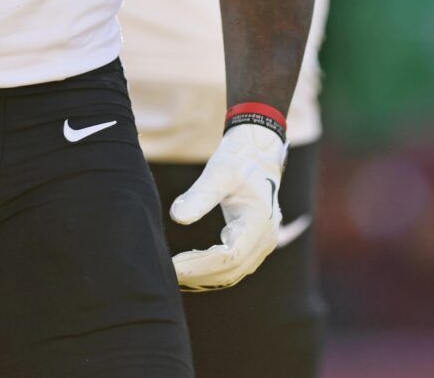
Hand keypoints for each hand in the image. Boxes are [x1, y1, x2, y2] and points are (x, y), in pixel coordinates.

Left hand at [168, 123, 286, 290]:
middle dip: (198, 275)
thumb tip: (176, 216)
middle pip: (231, 271)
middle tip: (167, 273)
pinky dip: (210, 273)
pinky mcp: (253, 246)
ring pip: (232, 274)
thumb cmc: (238, 160)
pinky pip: (232, 268)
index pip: (230, 256)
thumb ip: (200, 195)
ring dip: (203, 278)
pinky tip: (187, 271)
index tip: (173, 266)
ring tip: (173, 275)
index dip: (201, 265)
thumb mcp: (219, 172)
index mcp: (259, 223)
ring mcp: (261, 246)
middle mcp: (265, 240)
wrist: (259, 155)